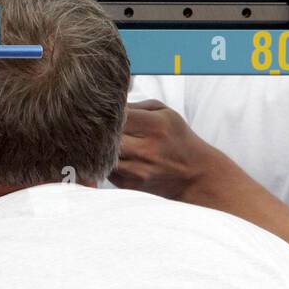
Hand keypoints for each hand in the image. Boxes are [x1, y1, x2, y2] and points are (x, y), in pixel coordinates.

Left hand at [109, 99, 226, 201]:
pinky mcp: (129, 185)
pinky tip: (112, 155)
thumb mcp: (165, 113)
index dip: (106, 111)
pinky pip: (105, 169)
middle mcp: (146, 150)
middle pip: (105, 136)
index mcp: (156, 126)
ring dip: (98, 147)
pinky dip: (103, 161)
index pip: (118, 115)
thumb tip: (106, 104)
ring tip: (101, 140)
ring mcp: (137, 170)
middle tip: (94, 125)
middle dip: (98, 129)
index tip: (101, 110)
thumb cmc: (177, 138)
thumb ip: (135, 105)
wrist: (194, 175)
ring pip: (101, 154)